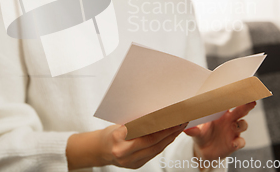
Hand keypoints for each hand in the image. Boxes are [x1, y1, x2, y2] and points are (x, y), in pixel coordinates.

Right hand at [66, 122, 188, 169]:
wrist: (99, 150)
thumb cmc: (110, 133)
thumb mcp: (119, 123)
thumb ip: (136, 121)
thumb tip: (157, 112)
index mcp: (117, 137)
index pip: (142, 129)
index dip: (158, 123)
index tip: (170, 115)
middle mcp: (123, 152)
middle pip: (152, 141)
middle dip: (168, 130)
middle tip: (180, 120)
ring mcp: (130, 162)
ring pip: (156, 149)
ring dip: (169, 138)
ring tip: (179, 127)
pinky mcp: (136, 166)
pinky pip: (153, 154)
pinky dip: (163, 144)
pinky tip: (170, 136)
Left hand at [183, 102, 255, 162]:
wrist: (204, 150)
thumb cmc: (201, 134)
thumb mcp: (196, 131)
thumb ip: (193, 130)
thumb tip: (185, 128)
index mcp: (220, 112)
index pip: (228, 101)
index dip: (233, 96)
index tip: (238, 89)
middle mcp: (229, 119)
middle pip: (241, 110)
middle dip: (247, 105)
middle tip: (251, 101)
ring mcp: (233, 131)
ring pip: (243, 124)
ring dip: (242, 124)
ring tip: (235, 125)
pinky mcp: (235, 143)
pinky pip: (241, 141)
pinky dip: (239, 142)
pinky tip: (234, 143)